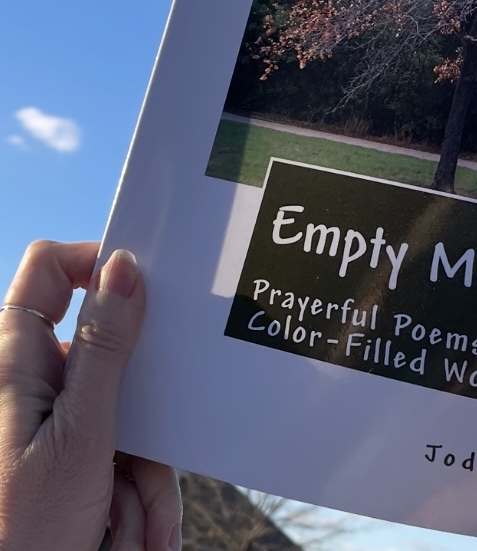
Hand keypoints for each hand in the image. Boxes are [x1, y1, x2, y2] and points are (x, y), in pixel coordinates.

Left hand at [0, 240, 181, 550]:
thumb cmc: (21, 534)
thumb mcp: (81, 436)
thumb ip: (105, 347)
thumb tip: (123, 267)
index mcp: (15, 361)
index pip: (50, 271)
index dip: (97, 263)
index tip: (150, 285)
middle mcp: (34, 383)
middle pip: (113, 355)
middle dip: (147, 414)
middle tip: (151, 462)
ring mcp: (56, 421)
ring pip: (130, 413)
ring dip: (144, 476)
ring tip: (140, 534)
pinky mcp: (74, 455)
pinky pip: (127, 454)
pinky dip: (138, 499)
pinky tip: (139, 539)